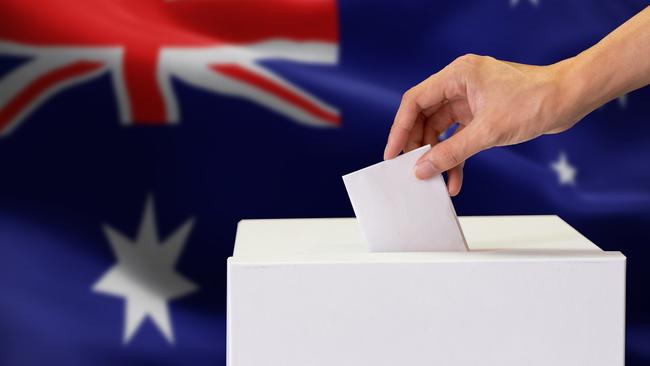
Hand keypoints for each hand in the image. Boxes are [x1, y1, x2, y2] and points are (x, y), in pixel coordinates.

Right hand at [384, 54, 579, 195]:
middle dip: (420, 146)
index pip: (415, 102)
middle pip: (425, 117)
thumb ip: (451, 152)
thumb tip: (423, 169)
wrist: (570, 99)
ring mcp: (470, 98)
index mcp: (457, 75)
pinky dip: (457, 155)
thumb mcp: (488, 132)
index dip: (400, 129)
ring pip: (441, 130)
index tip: (392, 153)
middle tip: (414, 170)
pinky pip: (459, 136)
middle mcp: (460, 84)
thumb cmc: (536, 101)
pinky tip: (456, 177)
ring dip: (439, 156)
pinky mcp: (481, 113)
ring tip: (437, 179)